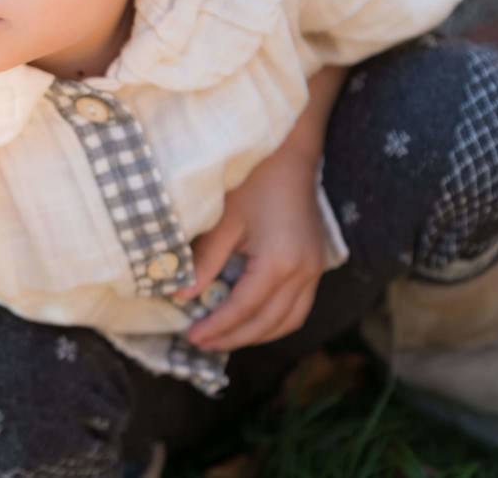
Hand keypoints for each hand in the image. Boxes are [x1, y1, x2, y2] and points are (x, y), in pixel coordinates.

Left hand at [176, 146, 327, 351]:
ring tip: (225, 337)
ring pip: (289, 321)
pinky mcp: (316, 263)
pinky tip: (251, 319)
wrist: (289, 155)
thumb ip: (203, 262)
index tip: (191, 336)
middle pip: (268, 323)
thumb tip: (180, 295)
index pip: (243, 309)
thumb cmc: (253, 181)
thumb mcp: (223, 221)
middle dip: (234, 338)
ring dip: (258, 335)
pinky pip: (299, 307)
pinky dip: (275, 320)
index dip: (216, 327)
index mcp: (279, 263)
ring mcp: (315, 269)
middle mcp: (303, 273)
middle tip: (203, 343)